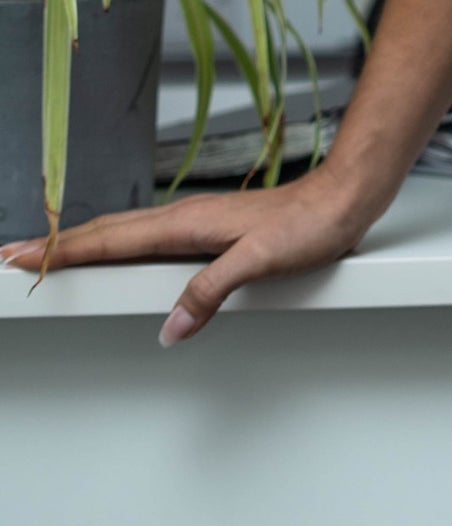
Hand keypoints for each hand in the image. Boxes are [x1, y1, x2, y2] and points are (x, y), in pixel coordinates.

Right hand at [1, 162, 380, 342]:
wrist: (345, 196)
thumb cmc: (310, 225)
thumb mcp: (261, 260)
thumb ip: (212, 291)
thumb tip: (170, 329)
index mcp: (186, 224)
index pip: (109, 240)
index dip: (62, 251)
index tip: (19, 257)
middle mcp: (183, 219)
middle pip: (104, 233)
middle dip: (55, 245)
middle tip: (10, 255)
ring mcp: (194, 223)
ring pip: (123, 233)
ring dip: (81, 243)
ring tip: (48, 254)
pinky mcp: (209, 231)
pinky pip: (146, 239)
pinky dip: (116, 245)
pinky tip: (116, 254)